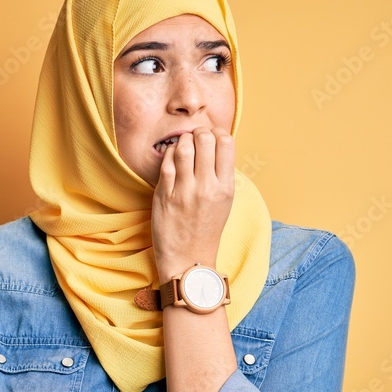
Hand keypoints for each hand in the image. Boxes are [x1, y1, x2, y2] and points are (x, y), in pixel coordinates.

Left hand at [151, 126, 234, 280]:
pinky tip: (170, 157)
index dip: (217, 132)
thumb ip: (221, 174)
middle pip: (205, 139)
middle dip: (198, 132)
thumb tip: (215, 144)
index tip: (211, 136)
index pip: (226, 143)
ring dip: (182, 140)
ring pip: (183, 147)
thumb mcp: (224, 202)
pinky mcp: (164, 196)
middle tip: (194, 138)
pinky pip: (165, 163)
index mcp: (225, 187)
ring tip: (182, 146)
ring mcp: (185, 191)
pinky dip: (168, 153)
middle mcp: (207, 187)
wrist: (189, 259)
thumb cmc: (206, 229)